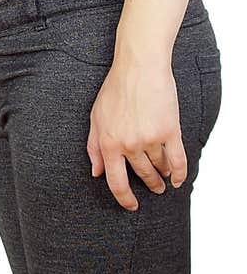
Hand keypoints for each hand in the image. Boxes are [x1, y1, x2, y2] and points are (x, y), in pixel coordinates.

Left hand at [87, 52, 186, 209]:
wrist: (139, 67)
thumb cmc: (115, 89)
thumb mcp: (96, 117)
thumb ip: (94, 146)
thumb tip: (96, 172)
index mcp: (108, 142)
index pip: (116, 181)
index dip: (124, 198)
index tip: (131, 206)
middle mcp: (129, 144)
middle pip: (142, 174)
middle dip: (149, 184)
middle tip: (154, 188)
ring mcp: (150, 139)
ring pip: (159, 166)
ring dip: (163, 174)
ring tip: (164, 176)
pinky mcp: (170, 131)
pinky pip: (178, 160)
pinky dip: (180, 173)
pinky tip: (178, 180)